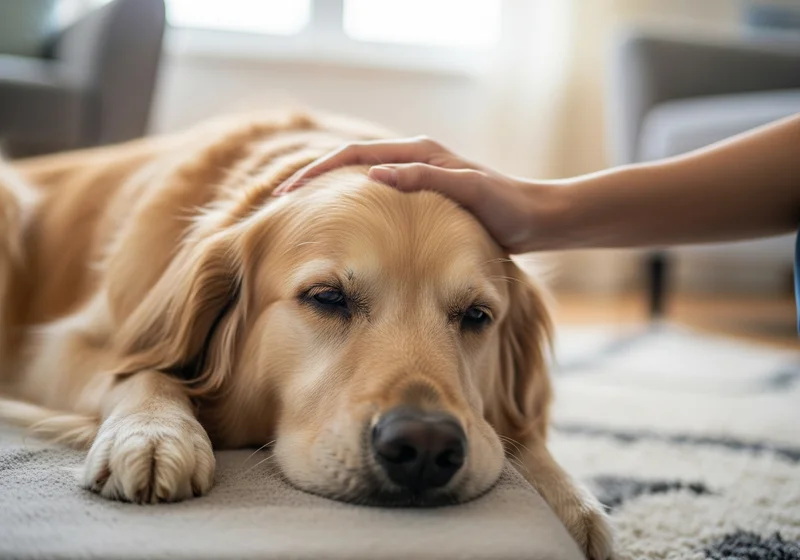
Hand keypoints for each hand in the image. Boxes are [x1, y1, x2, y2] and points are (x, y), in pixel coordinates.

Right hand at [275, 136, 554, 252]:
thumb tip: (374, 177)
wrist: (536, 219)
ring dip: (330, 191)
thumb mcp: (468, 191)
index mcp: (419, 153)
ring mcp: (417, 177)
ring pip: (361, 179)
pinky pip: (378, 196)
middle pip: (350, 164)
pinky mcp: (424, 195)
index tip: (288, 192)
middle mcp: (414, 159)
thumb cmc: (506, 207)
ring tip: (301, 212)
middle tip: (280, 201)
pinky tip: (342, 224)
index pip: (355, 157)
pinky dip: (353, 205)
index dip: (318, 173)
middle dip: (313, 179)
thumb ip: (425, 180)